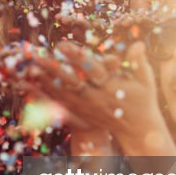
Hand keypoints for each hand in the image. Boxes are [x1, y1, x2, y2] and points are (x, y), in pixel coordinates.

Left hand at [25, 41, 175, 155]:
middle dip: (53, 69)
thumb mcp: (145, 81)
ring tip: (30, 69)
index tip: (63, 45)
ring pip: (63, 94)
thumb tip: (137, 44)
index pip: (92, 70)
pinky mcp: (82, 115)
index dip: (77, 57)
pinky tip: (33, 89)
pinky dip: (46, 97)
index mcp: (112, 88)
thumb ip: (138, 62)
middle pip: (72, 82)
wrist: (138, 130)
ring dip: (45, 82)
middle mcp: (97, 99)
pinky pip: (60, 106)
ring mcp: (87, 109)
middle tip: (37, 57)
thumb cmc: (142, 101)